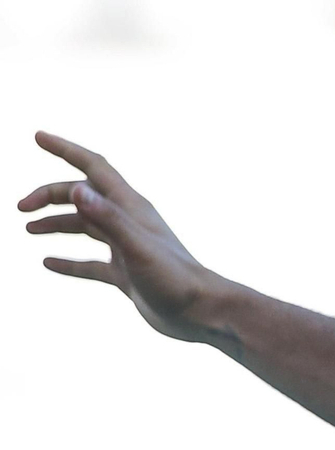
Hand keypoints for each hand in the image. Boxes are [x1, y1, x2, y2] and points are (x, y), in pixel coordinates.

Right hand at [19, 132, 219, 342]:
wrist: (200, 312)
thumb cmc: (175, 279)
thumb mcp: (137, 247)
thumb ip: (109, 219)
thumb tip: (77, 189)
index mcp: (131, 208)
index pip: (94, 167)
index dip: (66, 149)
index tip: (38, 136)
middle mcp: (128, 223)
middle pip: (83, 197)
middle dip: (50, 195)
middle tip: (19, 208)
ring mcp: (126, 248)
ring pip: (85, 227)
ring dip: (56, 223)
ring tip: (28, 228)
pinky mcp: (125, 273)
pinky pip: (90, 263)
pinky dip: (68, 261)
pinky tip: (48, 263)